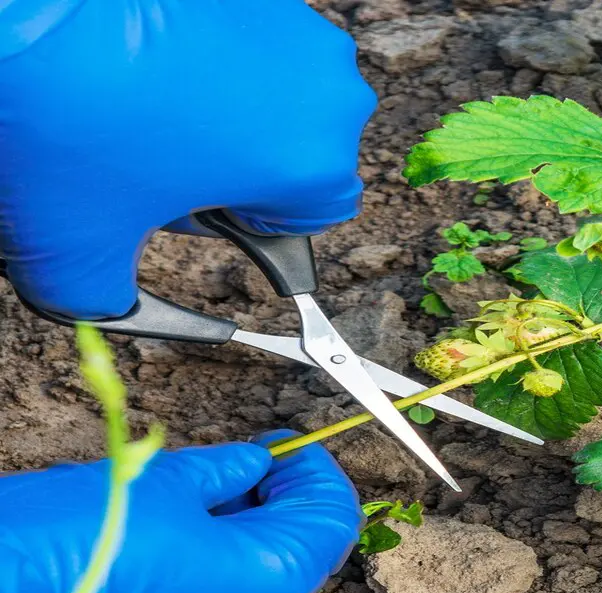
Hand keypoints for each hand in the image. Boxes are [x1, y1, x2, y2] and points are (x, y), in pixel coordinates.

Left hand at [0, 0, 376, 318]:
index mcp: (311, 164)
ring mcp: (298, 29)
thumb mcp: (74, 250)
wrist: (19, 3)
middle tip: (161, 163)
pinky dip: (217, 61)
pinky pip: (258, 44)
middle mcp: (327, 92)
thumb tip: (115, 310)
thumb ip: (110, 305)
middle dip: (241, 165)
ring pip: (283, 95)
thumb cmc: (62, 117)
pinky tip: (154, 66)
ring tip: (151, 110)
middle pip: (301, 154)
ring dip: (232, 112)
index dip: (251, 225)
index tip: (202, 211)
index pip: (316, 219)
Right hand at [0, 432, 361, 592]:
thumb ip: (223, 471)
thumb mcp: (165, 481)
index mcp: (264, 577)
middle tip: (256, 453)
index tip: (292, 442)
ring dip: (247, 516)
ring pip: (253, 567)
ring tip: (214, 475)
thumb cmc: (77, 538)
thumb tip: (254, 462)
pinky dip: (211, 544)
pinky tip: (180, 510)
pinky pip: (210, 586)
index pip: (331, 522)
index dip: (318, 473)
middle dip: (286, 493)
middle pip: (298, 547)